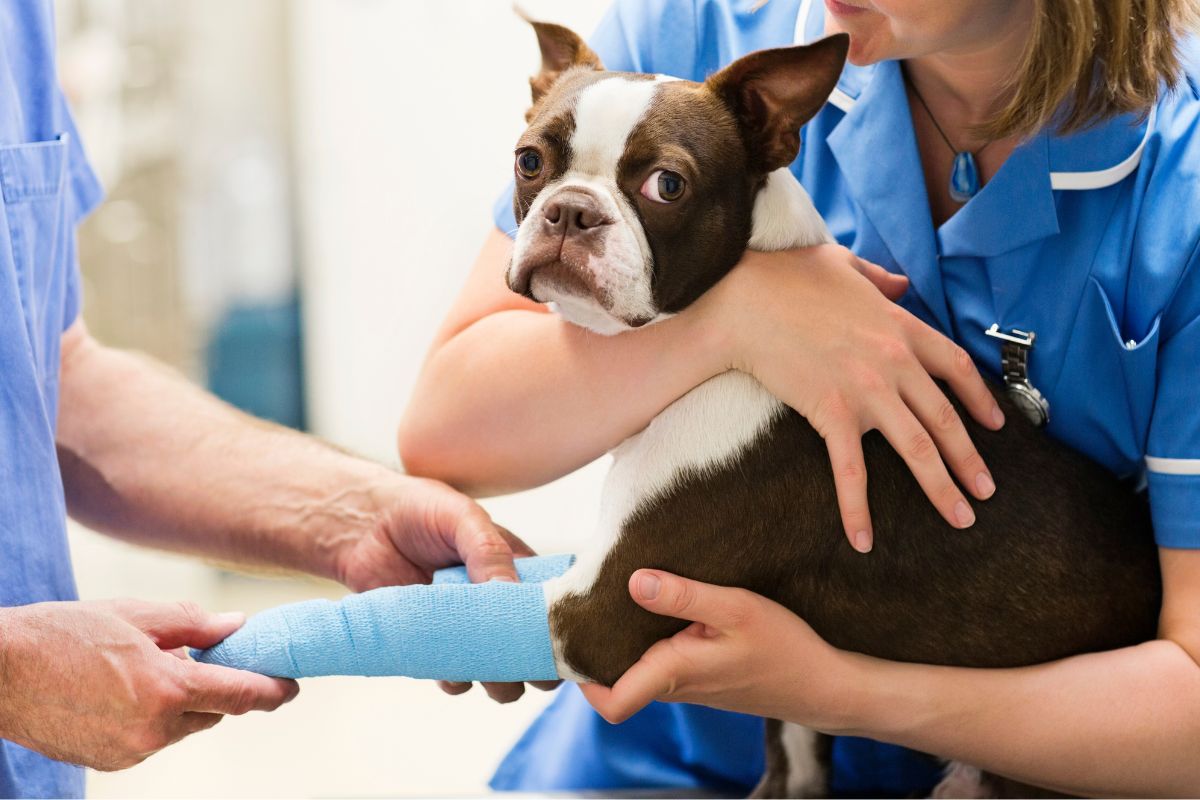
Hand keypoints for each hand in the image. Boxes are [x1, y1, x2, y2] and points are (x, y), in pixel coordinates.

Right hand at [0, 599, 297, 770]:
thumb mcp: (137, 615)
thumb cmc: (64, 635)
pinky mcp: (109, 763)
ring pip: (180, 727)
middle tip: (197, 656)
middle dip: (214, 687)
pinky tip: (121, 690)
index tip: (291, 687)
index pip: (240, 695)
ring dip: (179, 702)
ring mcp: (129, 752)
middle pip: (211, 712)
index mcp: (167, 690)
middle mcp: (153, 729)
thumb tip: (236, 627)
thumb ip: (194, 625)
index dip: (272, 691)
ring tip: (140, 667)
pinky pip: (149, 739)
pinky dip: (150, 717)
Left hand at [333, 474, 557, 701]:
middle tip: (521, 662)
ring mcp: (469, 629)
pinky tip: (447, 666)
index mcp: (520, 571)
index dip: (561, 629)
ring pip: (501, 674)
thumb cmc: (421, 510)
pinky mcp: (435, 646)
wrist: (363, 525)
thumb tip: (511, 593)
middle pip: (534, 650)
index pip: (555, 608)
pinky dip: (456, 681)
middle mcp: (500, 605)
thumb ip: (489, 551)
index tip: (556, 641)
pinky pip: (457, 679)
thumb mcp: (462, 519)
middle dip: (534, 665)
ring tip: (485, 669)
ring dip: (499, 682)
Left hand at [579, 570, 855, 728]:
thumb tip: (634, 581)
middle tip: (586, 600)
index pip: (610, 703)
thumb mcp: (736, 608)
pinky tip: (658, 604)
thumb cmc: (784, 648)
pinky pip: (659, 661)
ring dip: (623, 637)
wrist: (823, 684)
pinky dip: (649, 637)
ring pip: (636, 668)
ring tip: (617, 592)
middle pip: (614, 679)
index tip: (572, 636)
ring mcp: (687, 685)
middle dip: (596, 645)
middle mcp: (674, 686)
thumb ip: (684, 595)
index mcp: (674, 674)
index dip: (581, 678)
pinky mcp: (701, 677)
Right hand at [698, 244, 1003, 551]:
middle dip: (971, 460)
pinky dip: (859, 508)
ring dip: (942, 487)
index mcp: (900, 326)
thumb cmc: (784, 277)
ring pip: (918, 448)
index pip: (955, 367)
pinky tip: (864, 539)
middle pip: (946, 418)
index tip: (995, 425)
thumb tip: (900, 283)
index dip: (980, 399)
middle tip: (986, 492)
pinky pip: (851, 470)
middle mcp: (894, 361)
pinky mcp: (832, 411)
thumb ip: (879, 276)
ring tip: (960, 516)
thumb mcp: (841, 263)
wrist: (743, 301)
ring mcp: (867, 389)